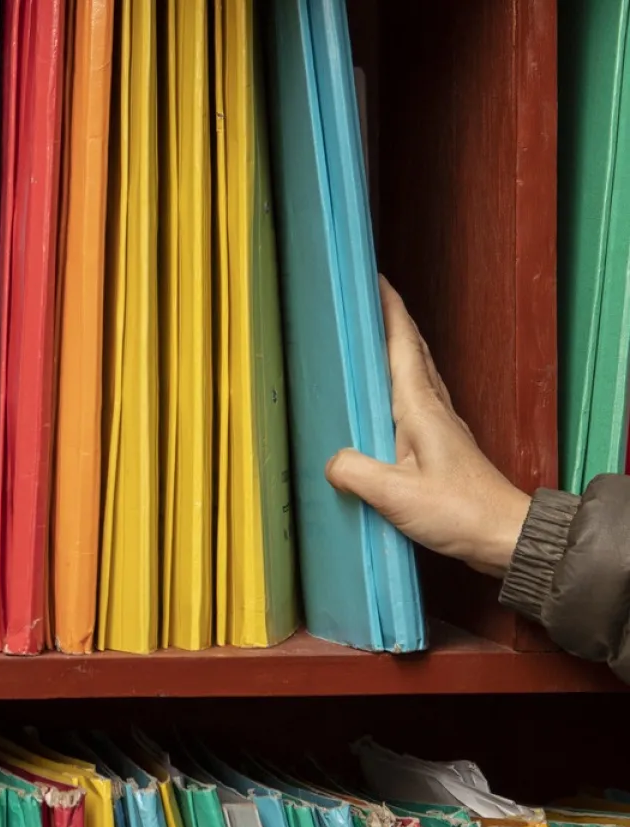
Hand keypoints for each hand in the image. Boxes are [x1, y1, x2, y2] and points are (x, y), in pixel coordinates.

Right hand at [324, 275, 530, 577]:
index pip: (403, 346)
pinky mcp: (439, 449)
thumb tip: (331, 460)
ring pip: (416, 375)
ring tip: (372, 339)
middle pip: (412, 353)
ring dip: (397, 350)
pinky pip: (414, 403)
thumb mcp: (396, 495)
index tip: (375, 280)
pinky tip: (384, 400)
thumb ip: (356, 472)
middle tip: (368, 300)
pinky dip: (399, 385)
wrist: (505, 536)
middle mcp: (433, 410)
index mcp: (421, 409)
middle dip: (392, 322)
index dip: (389, 311)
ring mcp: (440, 428)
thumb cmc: (461, 512)